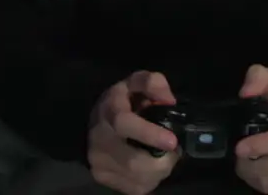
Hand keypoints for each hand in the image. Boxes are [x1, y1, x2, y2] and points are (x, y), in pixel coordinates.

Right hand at [87, 70, 181, 194]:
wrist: (93, 124)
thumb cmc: (122, 102)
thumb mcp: (135, 84)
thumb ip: (153, 84)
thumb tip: (169, 100)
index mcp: (110, 112)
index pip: (125, 124)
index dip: (149, 134)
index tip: (172, 141)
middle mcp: (100, 140)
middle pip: (134, 162)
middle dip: (162, 161)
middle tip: (173, 150)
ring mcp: (99, 163)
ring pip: (138, 179)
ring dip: (159, 171)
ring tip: (163, 157)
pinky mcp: (102, 178)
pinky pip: (136, 187)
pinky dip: (151, 180)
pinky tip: (150, 168)